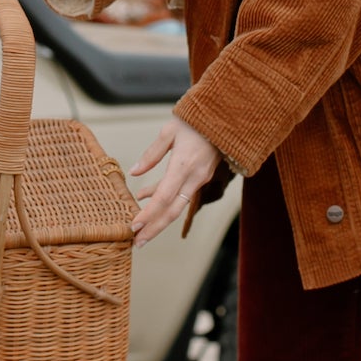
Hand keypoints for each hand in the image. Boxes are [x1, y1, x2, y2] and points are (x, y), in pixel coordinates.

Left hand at [129, 117, 220, 245]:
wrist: (226, 116)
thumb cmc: (195, 119)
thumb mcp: (169, 131)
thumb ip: (152, 154)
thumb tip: (135, 172)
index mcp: (184, 165)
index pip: (164, 197)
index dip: (148, 214)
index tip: (133, 226)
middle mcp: (194, 177)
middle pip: (172, 211)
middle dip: (154, 228)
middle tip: (137, 243)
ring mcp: (200, 178)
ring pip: (177, 205)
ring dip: (159, 219)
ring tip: (141, 229)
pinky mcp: (201, 176)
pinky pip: (181, 193)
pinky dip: (165, 200)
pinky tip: (146, 198)